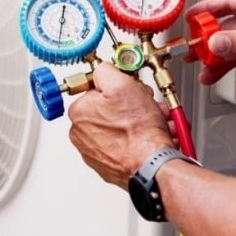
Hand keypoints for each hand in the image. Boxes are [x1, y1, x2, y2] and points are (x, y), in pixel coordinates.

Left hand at [67, 64, 173, 186]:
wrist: (151, 165)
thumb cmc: (138, 131)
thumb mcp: (122, 85)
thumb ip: (106, 71)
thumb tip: (102, 69)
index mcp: (79, 112)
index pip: (99, 91)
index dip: (121, 89)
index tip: (132, 92)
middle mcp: (81, 134)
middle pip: (111, 110)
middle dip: (134, 106)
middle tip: (148, 107)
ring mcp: (94, 152)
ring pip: (120, 128)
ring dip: (140, 123)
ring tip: (157, 124)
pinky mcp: (108, 165)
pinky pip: (124, 146)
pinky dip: (139, 141)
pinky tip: (152, 138)